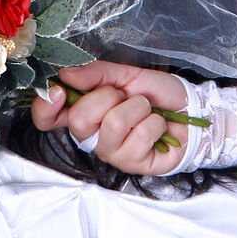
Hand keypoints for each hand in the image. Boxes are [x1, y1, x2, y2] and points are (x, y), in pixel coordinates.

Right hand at [28, 59, 193, 176]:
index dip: (46, 107)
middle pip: (80, 120)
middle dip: (108, 98)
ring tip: (147, 110)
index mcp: (82, 112)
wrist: (189, 110)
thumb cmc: (155, 95)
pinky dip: (154, 122)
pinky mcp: (133, 165)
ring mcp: (111, 154)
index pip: (47, 118)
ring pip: (112, 125)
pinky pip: (138, 136)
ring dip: (137, 108)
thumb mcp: (126, 74)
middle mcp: (91, 136)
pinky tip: (159, 126)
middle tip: (125, 96)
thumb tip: (66, 72)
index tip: (59, 90)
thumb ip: (96, 73)